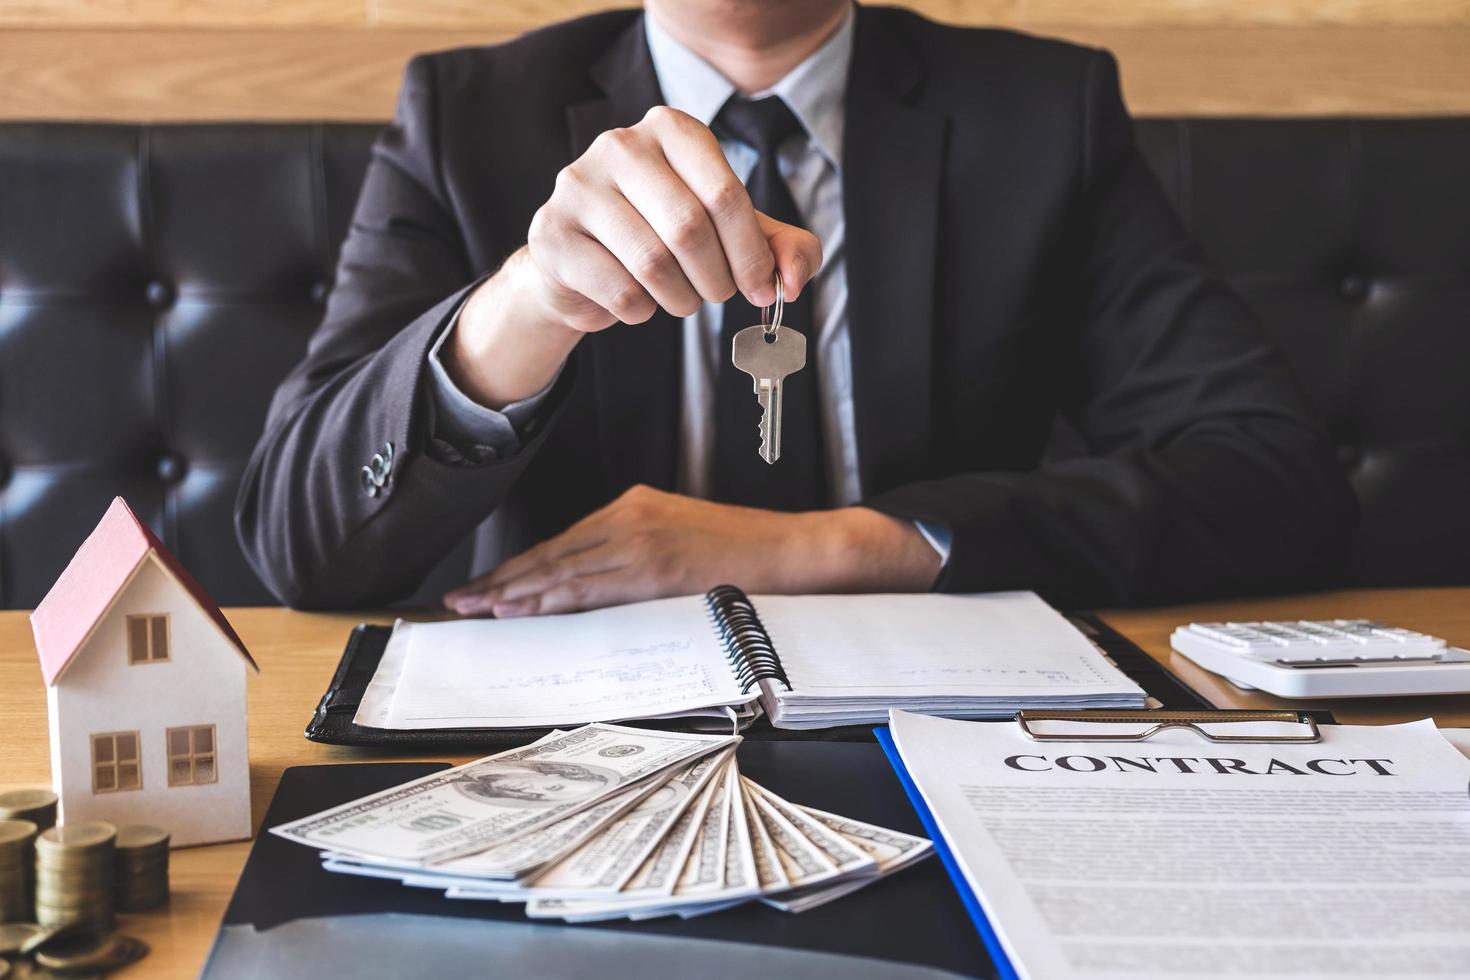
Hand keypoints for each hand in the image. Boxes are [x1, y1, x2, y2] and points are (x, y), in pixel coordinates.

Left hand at [442, 485, 941, 616]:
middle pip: (553, 552)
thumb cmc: (743, 553)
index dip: (520, 567)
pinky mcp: (658, 564)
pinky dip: (556, 598)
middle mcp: (631, 515)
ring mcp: (643, 538)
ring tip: (480, 609)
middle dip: (503, 580)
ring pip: (565, 569)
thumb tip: (591, 589)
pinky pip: (595, 585)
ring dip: (518, 592)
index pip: (563, 542)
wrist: (793, 550)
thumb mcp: (680, 543)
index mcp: (634, 506)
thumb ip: (634, 558)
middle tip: (461, 600)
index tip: (486, 586)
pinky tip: (527, 609)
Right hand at [445, 106, 823, 409]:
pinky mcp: (552, 234)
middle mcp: (619, 145)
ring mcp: (578, 187)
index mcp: (671, 130)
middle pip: (688, 227)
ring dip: (680, 299)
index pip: (724, 193)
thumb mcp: (732, 235)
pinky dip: (641, 310)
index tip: (759, 288)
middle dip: (715, 279)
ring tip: (680, 299)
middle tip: (717, 296)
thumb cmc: (664, 239)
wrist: (581, 264)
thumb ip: (781, 248)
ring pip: (652, 262)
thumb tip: (795, 282)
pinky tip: (637, 300)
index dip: (751, 253)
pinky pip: (618, 289)